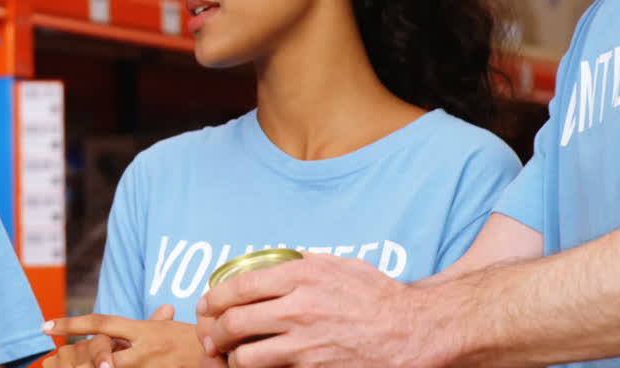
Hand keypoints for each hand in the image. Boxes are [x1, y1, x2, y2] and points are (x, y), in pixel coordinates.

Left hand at [42, 305, 201, 366]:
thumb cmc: (199, 342)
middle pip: (102, 353)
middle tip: (55, 363)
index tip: (46, 325)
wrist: (223, 357)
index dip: (72, 323)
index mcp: (144, 330)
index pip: (101, 322)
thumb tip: (163, 310)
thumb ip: (160, 322)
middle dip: (78, 361)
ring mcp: (152, 367)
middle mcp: (145, 348)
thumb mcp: (176, 329)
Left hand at [195, 254, 452, 367]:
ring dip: (232, 358)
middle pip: (234, 322)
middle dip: (214, 332)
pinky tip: (259, 367)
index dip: (214, 299)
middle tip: (209, 337)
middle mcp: (298, 306)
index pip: (239, 287)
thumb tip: (279, 261)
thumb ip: (306, 263)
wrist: (413, 331)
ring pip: (246, 355)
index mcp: (301, 275)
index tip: (206, 305)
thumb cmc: (379, 297)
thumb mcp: (341, 265)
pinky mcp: (313, 367)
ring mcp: (305, 341)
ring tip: (229, 357)